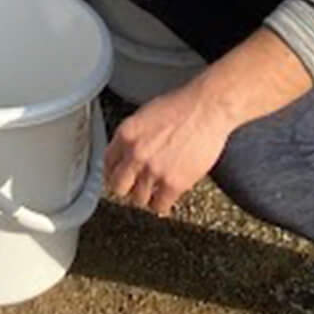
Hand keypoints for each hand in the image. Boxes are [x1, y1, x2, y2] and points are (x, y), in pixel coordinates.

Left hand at [102, 79, 233, 217]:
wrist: (206, 108)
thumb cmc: (182, 107)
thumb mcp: (146, 115)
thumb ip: (133, 136)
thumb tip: (127, 152)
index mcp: (126, 134)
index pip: (107, 163)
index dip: (114, 171)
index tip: (118, 175)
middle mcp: (135, 153)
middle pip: (118, 186)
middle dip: (126, 187)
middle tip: (134, 186)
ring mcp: (153, 170)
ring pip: (138, 199)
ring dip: (146, 196)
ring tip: (153, 190)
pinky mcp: (173, 183)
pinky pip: (159, 206)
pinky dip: (162, 204)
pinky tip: (165, 197)